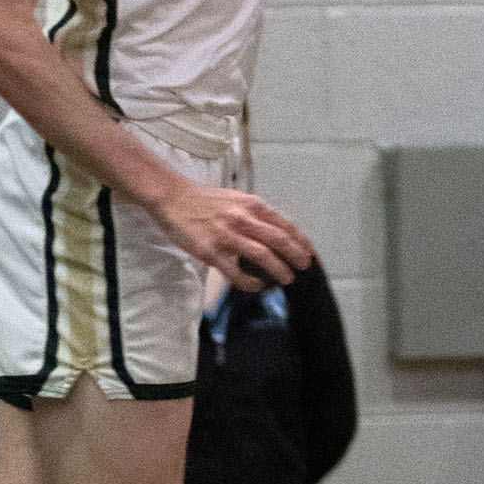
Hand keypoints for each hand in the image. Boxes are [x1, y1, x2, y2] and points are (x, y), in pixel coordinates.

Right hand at [151, 178, 314, 292]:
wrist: (173, 198)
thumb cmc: (203, 200)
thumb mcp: (236, 199)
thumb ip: (254, 213)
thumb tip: (274, 229)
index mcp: (251, 206)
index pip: (284, 225)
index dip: (300, 240)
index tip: (309, 252)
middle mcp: (243, 219)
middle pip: (279, 239)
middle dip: (296, 255)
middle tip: (304, 267)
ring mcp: (228, 236)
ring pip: (262, 255)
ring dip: (279, 269)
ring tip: (287, 278)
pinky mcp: (212, 252)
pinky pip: (236, 272)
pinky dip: (250, 282)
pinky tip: (257, 285)